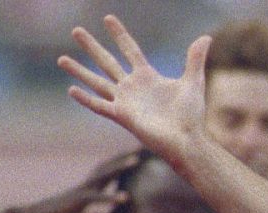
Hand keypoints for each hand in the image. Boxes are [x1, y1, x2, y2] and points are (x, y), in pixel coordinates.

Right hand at [13, 151, 139, 212]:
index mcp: (90, 190)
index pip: (110, 174)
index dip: (124, 164)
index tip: (141, 156)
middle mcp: (87, 186)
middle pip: (109, 167)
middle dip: (125, 157)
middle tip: (142, 146)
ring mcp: (81, 192)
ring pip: (102, 176)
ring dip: (119, 168)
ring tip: (135, 160)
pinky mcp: (76, 202)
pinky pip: (96, 198)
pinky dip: (111, 197)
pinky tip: (125, 198)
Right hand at [59, 16, 210, 161]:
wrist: (188, 139)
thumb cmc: (191, 115)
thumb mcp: (193, 82)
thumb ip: (195, 59)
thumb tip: (206, 37)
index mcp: (147, 77)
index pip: (130, 50)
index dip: (119, 35)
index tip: (108, 18)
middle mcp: (132, 87)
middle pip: (107, 62)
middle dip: (91, 46)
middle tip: (76, 30)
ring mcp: (125, 102)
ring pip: (97, 82)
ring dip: (79, 70)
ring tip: (61, 58)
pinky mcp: (123, 116)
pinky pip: (100, 105)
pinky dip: (86, 99)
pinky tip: (71, 89)